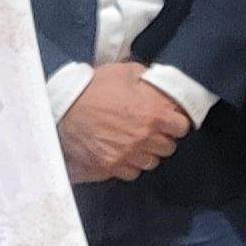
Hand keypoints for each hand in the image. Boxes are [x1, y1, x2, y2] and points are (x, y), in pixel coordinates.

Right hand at [58, 63, 189, 182]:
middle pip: (169, 147)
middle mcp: (144, 137)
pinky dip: (131, 165)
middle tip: (153, 131)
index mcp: (153, 112)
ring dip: (148, 153)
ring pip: (152, 162)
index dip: (177, 123)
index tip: (171, 121)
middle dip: (163, 138)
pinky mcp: (110, 165)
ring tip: (138, 143)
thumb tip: (157, 81)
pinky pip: (132, 172)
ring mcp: (127, 154)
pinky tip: (124, 153)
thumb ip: (146, 78)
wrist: (63, 107)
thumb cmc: (93, 88)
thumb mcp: (124, 72)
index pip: (182, 127)